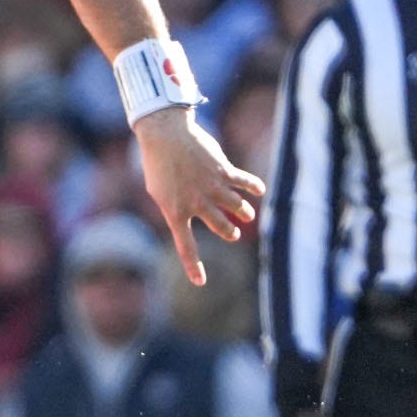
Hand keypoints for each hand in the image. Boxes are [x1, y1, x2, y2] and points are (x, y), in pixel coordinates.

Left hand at [131, 107, 262, 284]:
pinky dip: (253, 186)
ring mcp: (211, 186)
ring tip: (247, 214)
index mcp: (175, 211)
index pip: (186, 246)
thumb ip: (173, 208)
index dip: (193, 266)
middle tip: (233, 232)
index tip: (200, 282)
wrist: (165, 134)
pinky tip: (259, 189)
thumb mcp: (158, 192)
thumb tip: (183, 218)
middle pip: (221, 227)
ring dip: (244, 212)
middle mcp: (196, 203)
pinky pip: (244, 182)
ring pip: (237, 207)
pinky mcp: (222, 170)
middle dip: (230, 232)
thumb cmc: (157, 163)